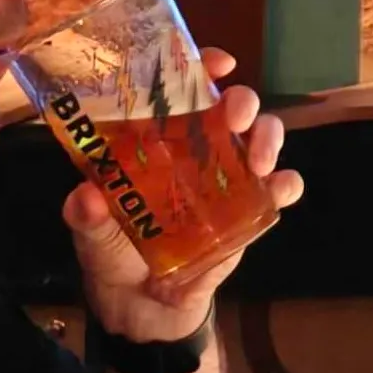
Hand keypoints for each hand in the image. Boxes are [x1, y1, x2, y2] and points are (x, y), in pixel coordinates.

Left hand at [66, 51, 305, 348]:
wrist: (144, 309)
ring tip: (261, 162)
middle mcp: (198, 148)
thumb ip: (86, 216)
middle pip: (231, 106)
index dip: (202, 67)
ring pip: (263, 137)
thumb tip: (87, 197)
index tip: (217, 63)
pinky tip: (280, 188)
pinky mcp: (250, 210)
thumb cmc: (114, 255)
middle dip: (241, 100)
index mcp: (157, 139)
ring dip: (269, 138)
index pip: (183, 89)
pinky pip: (279, 188)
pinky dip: (286, 183)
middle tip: (235, 115)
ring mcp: (228, 177)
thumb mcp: (91, 235)